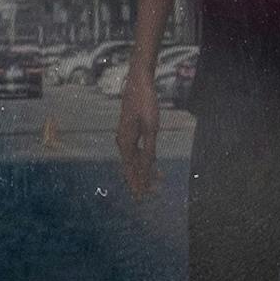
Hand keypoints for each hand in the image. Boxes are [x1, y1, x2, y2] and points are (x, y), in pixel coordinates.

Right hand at [116, 71, 159, 201]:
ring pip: (135, 159)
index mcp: (125, 142)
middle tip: (151, 194)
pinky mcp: (132, 130)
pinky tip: (153, 164)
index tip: (142, 197)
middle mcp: (123, 141)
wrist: (140, 82)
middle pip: (132, 166)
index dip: (137, 183)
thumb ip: (149, 150)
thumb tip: (148, 170)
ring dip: (145, 171)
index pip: (131, 169)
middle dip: (141, 180)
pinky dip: (145, 159)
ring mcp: (126, 136)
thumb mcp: (151, 128)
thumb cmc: (145, 103)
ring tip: (156, 182)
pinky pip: (138, 150)